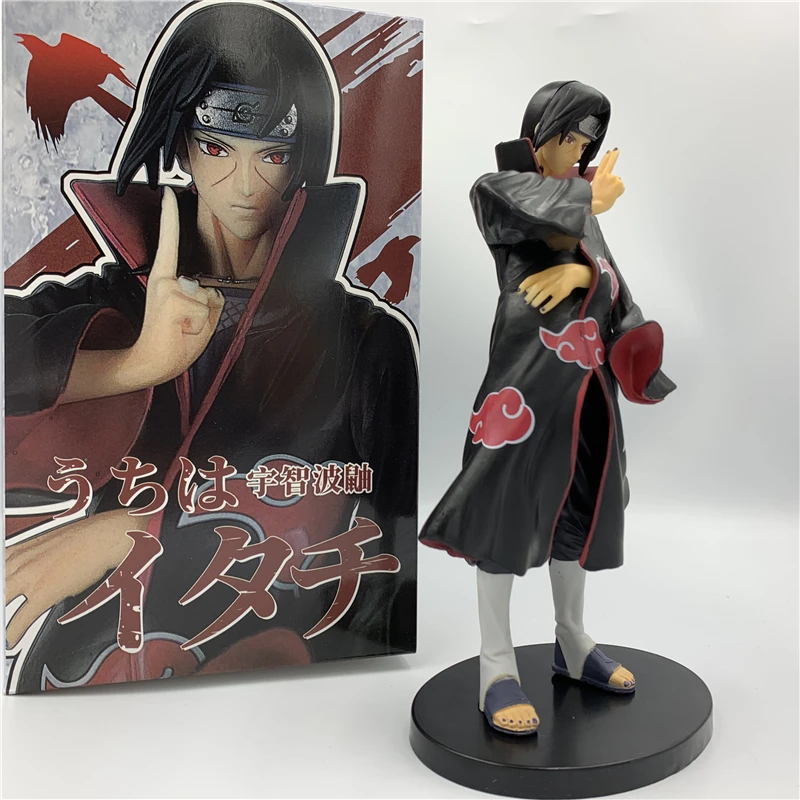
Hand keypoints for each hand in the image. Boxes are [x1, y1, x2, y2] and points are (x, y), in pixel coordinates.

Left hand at [5, 509, 136, 647]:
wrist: (103, 537)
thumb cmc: (85, 537)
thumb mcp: (49, 543)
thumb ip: (32, 558)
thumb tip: (32, 571)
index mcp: (18, 551)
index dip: (0, 586)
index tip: (3, 595)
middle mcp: (19, 563)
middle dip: (0, 601)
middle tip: (3, 613)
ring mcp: (30, 578)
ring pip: (2, 603)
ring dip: (2, 618)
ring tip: (2, 632)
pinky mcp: (44, 592)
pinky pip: (21, 619)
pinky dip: (12, 633)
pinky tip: (11, 640)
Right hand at [125, 186, 224, 386]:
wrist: (153, 362)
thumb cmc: (175, 340)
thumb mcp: (191, 314)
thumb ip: (201, 297)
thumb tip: (197, 286)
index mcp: (165, 279)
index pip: (169, 242)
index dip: (170, 217)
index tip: (169, 192)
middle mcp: (165, 279)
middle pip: (208, 288)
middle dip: (208, 309)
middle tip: (185, 325)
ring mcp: (169, 288)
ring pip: (210, 298)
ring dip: (206, 318)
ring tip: (184, 328)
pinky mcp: (175, 298)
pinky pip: (207, 309)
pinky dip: (203, 323)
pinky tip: (184, 329)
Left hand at [518, 263, 592, 312]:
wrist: (573, 273)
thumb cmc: (557, 273)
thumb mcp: (546, 272)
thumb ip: (537, 279)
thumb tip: (526, 289)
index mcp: (542, 275)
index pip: (529, 279)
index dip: (523, 286)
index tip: (519, 292)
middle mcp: (547, 281)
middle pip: (534, 290)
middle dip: (528, 297)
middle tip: (526, 302)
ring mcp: (554, 288)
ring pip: (541, 296)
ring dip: (535, 302)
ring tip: (533, 305)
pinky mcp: (560, 294)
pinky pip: (552, 302)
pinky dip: (546, 307)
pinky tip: (542, 310)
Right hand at [591, 149, 624, 214]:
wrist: (594, 204)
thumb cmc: (593, 201)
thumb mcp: (594, 190)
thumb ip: (603, 184)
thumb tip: (610, 185)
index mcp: (598, 177)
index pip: (603, 164)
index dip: (606, 157)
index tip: (609, 152)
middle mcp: (605, 175)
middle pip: (610, 162)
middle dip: (614, 155)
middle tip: (616, 150)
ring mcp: (612, 178)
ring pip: (618, 182)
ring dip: (616, 188)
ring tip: (608, 194)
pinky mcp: (619, 182)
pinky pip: (621, 188)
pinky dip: (619, 192)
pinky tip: (613, 195)